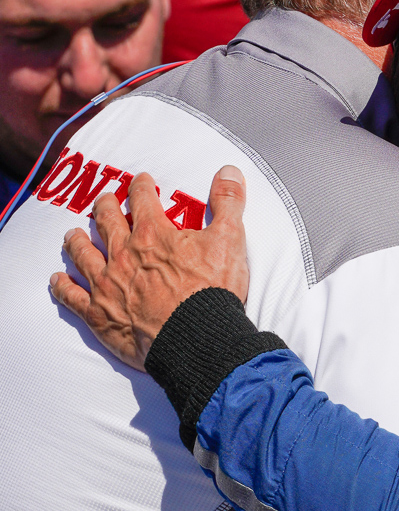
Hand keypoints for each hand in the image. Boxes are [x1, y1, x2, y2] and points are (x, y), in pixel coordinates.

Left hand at [49, 166, 248, 370]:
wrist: (196, 339)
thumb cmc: (212, 293)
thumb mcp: (229, 241)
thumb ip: (228, 202)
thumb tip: (229, 170)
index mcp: (153, 234)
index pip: (142, 198)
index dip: (141, 186)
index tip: (141, 182)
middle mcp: (123, 254)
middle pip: (106, 221)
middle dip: (104, 208)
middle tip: (104, 202)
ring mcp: (107, 284)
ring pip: (82, 254)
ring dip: (77, 241)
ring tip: (72, 234)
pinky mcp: (99, 314)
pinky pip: (72, 296)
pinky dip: (63, 286)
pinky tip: (57, 280)